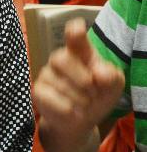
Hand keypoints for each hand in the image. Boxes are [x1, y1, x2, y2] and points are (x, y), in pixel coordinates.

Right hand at [33, 19, 124, 151]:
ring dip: (78, 98)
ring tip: (85, 104)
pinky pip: (50, 98)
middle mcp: (60, 58)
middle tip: (93, 92)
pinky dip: (66, 108)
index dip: (74, 31)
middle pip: (63, 59)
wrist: (82, 121)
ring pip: (60, 84)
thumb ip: (111, 76)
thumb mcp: (113, 86)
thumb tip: (99, 73)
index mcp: (80, 51)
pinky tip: (74, 112)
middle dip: (81, 78)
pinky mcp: (38, 92)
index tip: (76, 30)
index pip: (74, 35)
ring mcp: (46, 74)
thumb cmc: (98, 96)